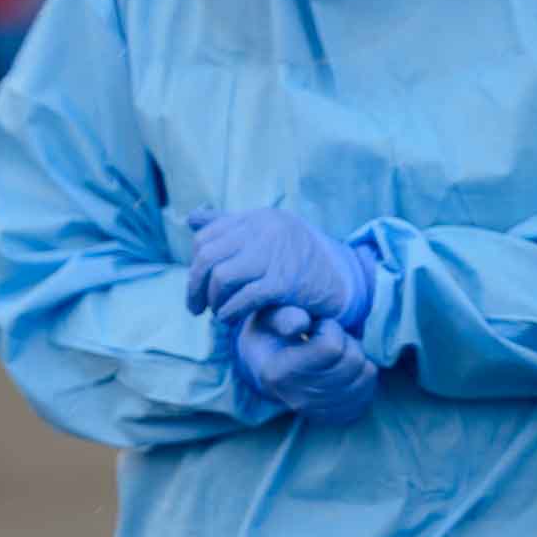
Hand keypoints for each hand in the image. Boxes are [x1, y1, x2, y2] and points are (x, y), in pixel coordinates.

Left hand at [186, 207, 374, 329]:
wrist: (344, 281)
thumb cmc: (301, 260)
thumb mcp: (269, 235)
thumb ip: (232, 227)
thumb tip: (192, 218)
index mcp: (261, 217)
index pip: (207, 235)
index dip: (196, 263)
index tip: (198, 283)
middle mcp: (266, 230)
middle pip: (207, 256)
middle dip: (194, 285)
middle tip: (196, 307)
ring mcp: (276, 255)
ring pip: (221, 277)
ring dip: (214, 301)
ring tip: (218, 313)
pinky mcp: (284, 282)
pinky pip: (243, 298)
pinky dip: (230, 312)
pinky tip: (230, 319)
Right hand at [235, 306, 377, 425]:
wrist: (263, 366)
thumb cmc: (271, 334)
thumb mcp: (269, 318)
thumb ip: (285, 316)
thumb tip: (301, 324)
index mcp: (279, 373)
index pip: (331, 347)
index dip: (331, 328)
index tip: (317, 325)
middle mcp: (298, 398)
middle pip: (353, 361)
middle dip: (348, 341)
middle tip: (330, 339)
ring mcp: (319, 411)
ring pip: (366, 376)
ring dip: (358, 357)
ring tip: (337, 353)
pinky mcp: (335, 416)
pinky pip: (368, 393)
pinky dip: (364, 376)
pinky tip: (345, 368)